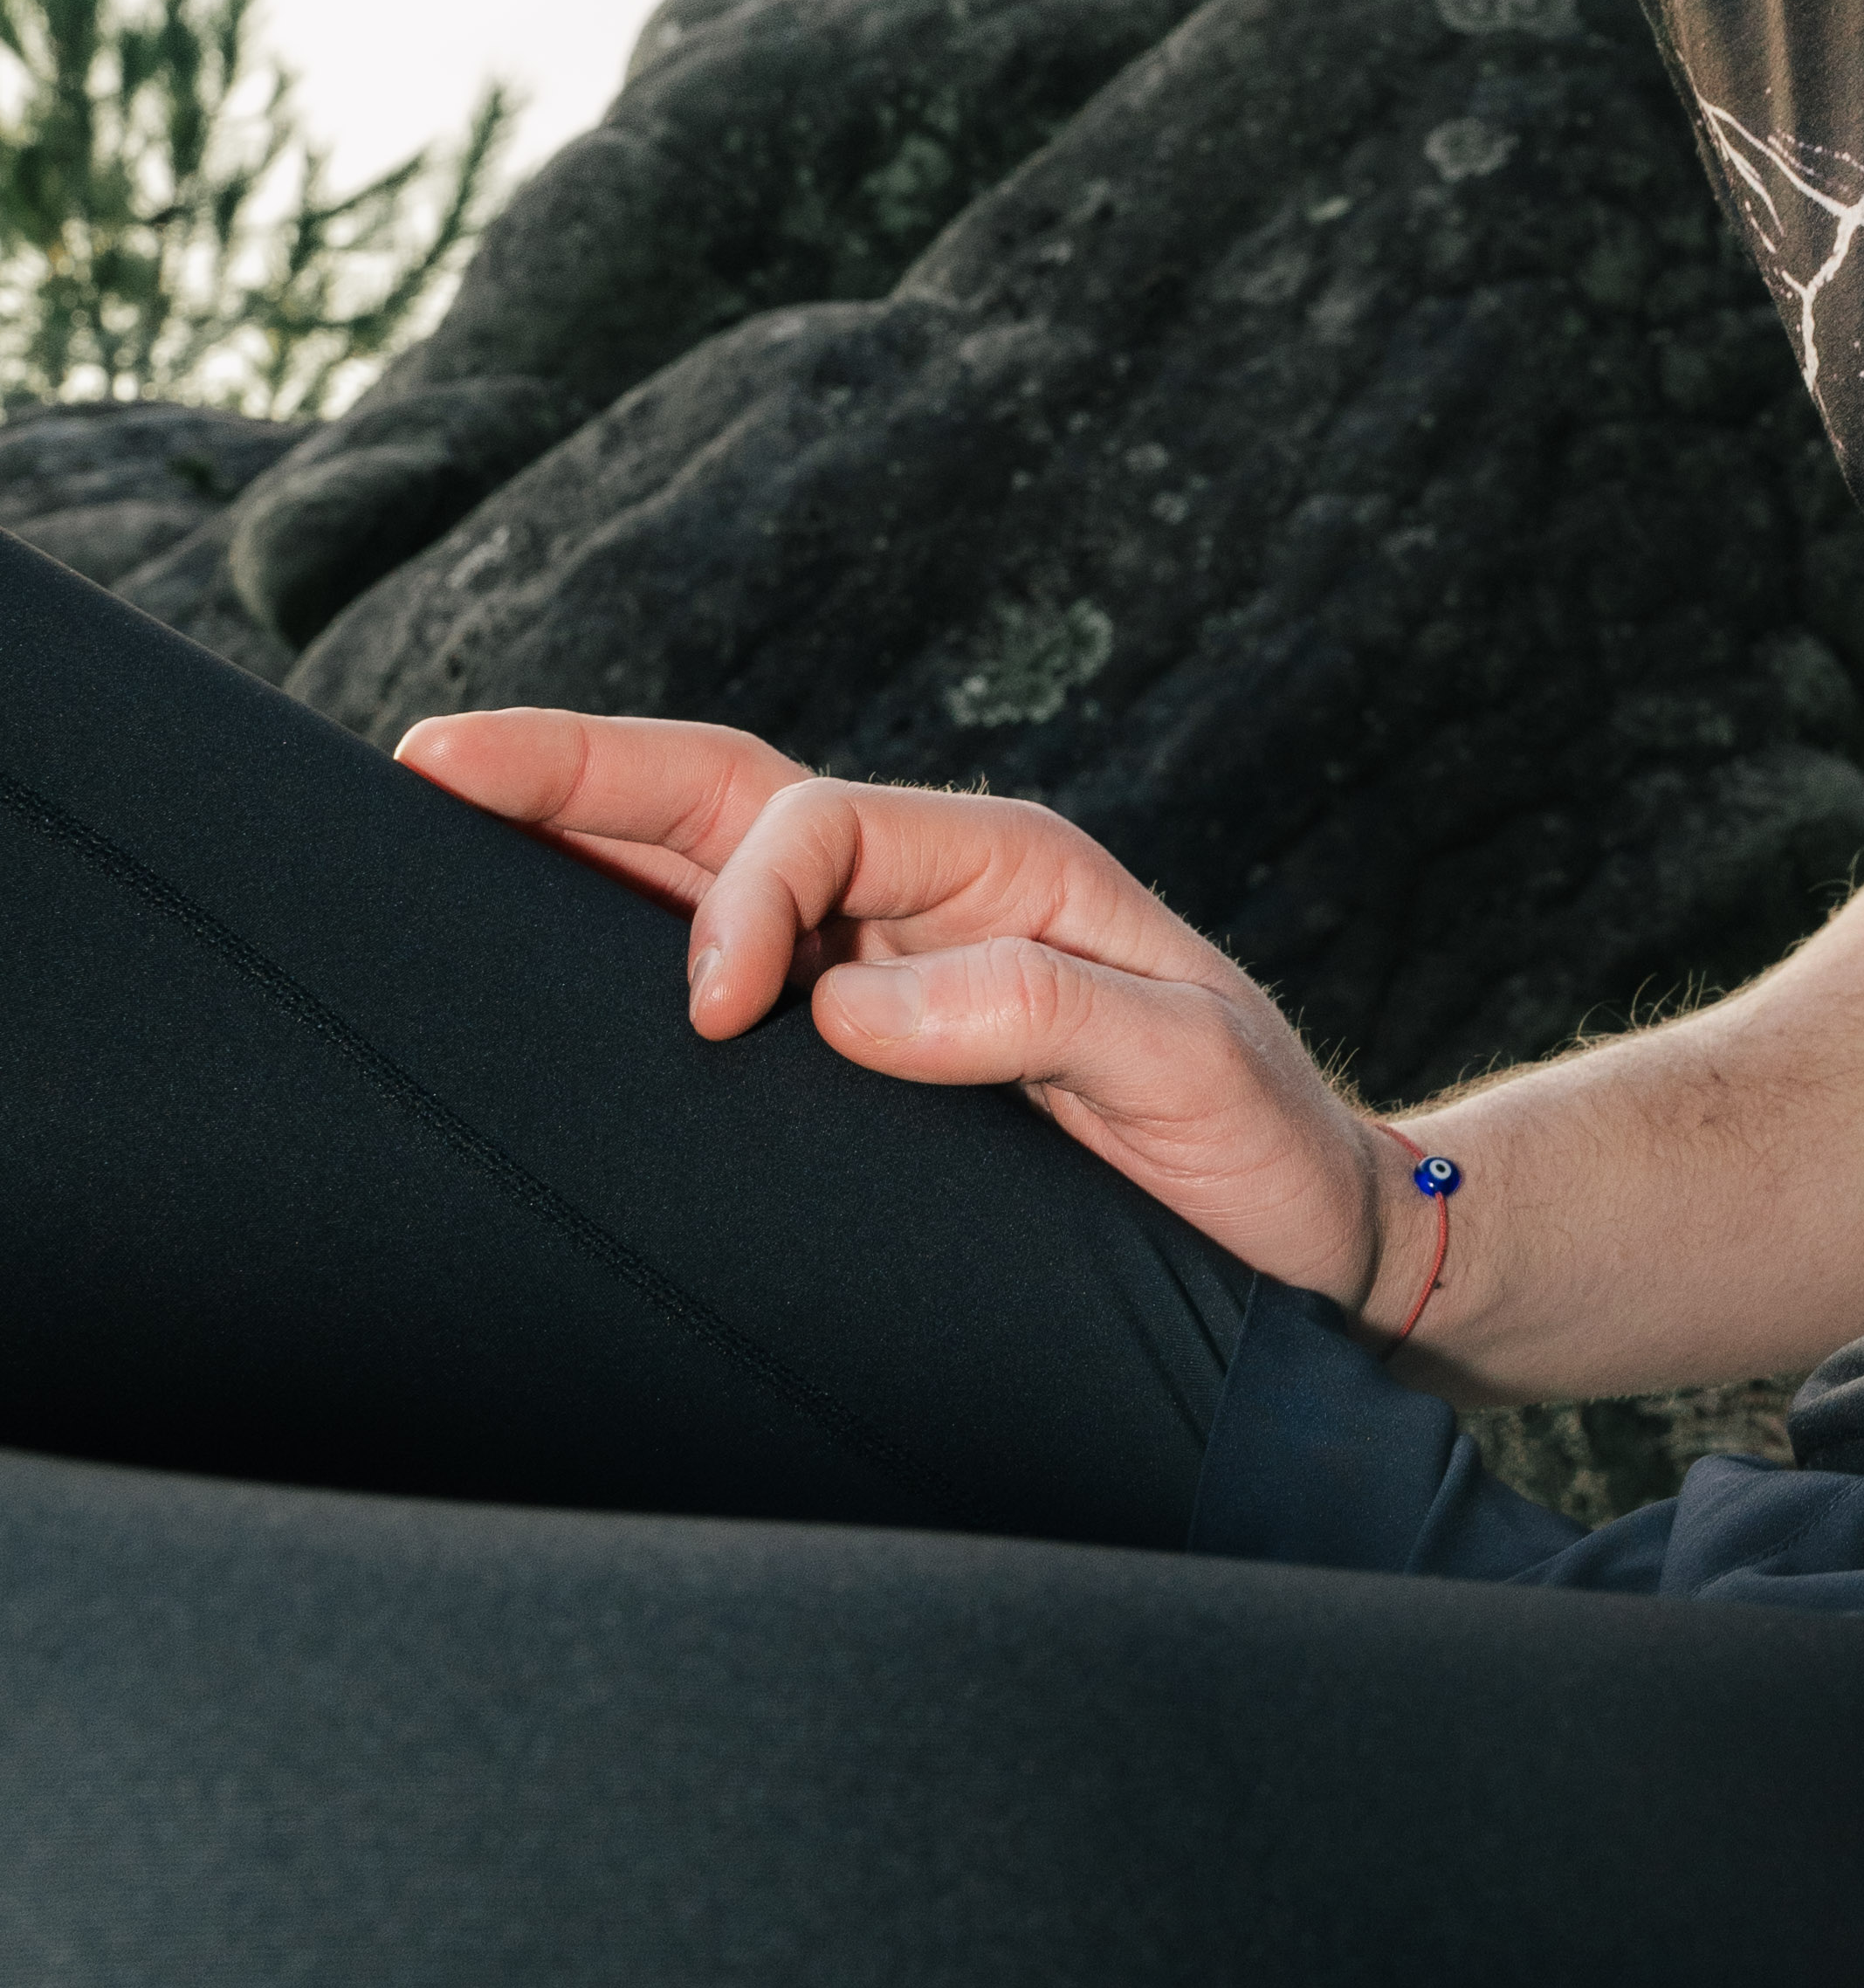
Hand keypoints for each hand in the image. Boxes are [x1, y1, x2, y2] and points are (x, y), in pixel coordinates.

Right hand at [400, 709, 1386, 1304]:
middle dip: (579, 769)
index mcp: (1006, 867)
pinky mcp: (865, 1040)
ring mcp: (889, 954)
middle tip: (430, 759)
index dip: (742, 900)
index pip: (821, 828)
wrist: (1310, 1228)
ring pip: (702, 857)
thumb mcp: (1190, 1072)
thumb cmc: (1261, 1149)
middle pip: (728, 793)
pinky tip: (523, 944)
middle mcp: (933, 889)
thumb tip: (843, 1004)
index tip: (713, 1015)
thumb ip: (1042, 1018)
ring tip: (432, 807)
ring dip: (572, 827)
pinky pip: (722, 956)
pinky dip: (613, 930)